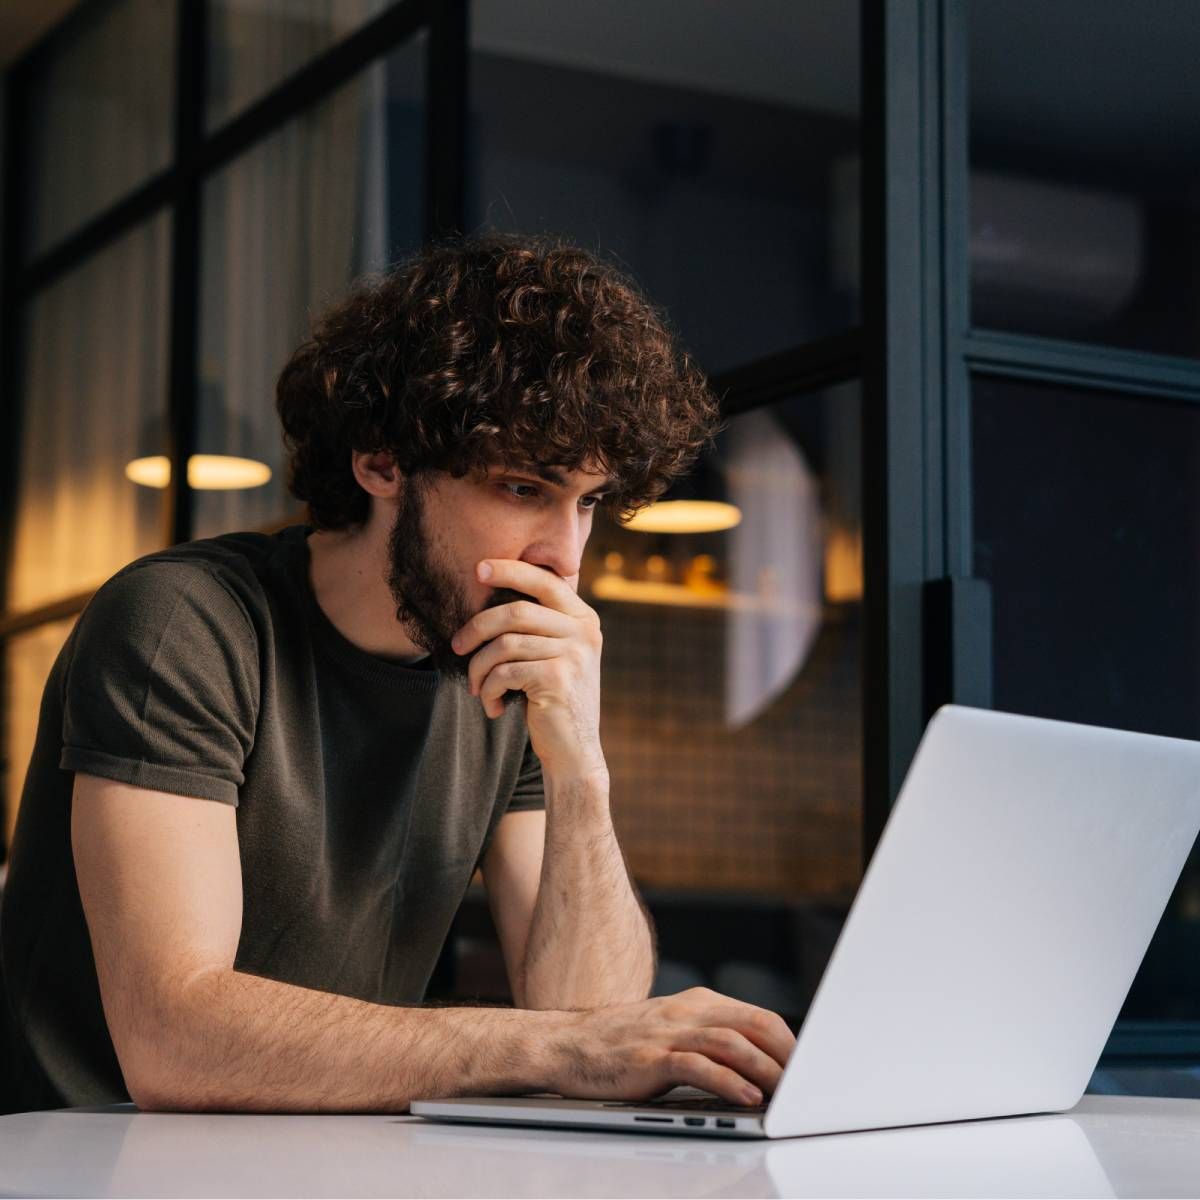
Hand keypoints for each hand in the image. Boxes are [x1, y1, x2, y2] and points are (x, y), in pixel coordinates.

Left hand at [452, 559, 604, 779]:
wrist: (574, 751)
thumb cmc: (553, 699)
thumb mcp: (556, 655)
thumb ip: (539, 625)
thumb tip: (491, 592)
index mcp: (583, 618)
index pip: (544, 581)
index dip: (510, 570)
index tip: (478, 568)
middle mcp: (584, 631)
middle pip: (515, 611)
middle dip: (476, 628)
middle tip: (457, 647)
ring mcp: (574, 654)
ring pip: (504, 644)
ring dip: (479, 668)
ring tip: (477, 688)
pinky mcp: (558, 678)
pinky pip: (504, 672)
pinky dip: (489, 690)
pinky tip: (493, 706)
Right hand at [547, 987, 796, 1106]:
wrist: (566, 1045)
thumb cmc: (620, 1044)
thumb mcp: (670, 1030)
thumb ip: (708, 1040)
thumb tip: (756, 1066)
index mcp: (696, 1003)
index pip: (757, 1017)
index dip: (788, 1043)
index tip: (810, 1069)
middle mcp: (686, 1012)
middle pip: (752, 1025)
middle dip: (786, 1055)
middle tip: (808, 1085)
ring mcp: (667, 1033)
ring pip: (731, 1044)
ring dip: (765, 1069)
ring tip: (787, 1094)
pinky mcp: (649, 1059)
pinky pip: (697, 1067)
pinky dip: (727, 1082)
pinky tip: (747, 1098)